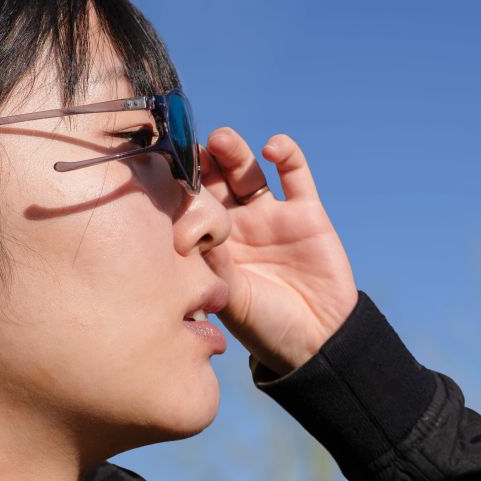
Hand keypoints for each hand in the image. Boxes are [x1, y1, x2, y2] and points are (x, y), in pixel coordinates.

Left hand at [202, 128, 357, 374]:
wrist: (318, 340)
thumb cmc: (266, 326)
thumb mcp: (231, 299)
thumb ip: (214, 266)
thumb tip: (190, 234)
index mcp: (213, 243)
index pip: (190, 204)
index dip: (179, 185)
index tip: (163, 168)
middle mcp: (238, 223)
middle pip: (215, 180)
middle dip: (203, 161)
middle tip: (190, 148)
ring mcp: (272, 214)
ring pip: (248, 170)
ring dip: (234, 150)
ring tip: (222, 140)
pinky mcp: (306, 210)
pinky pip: (295, 173)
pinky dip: (285, 154)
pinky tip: (272, 148)